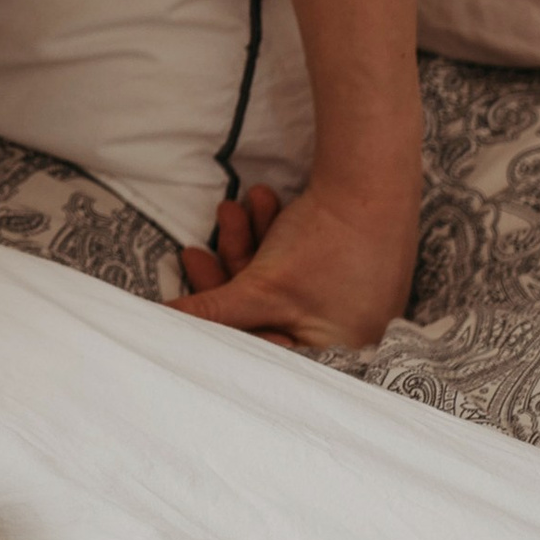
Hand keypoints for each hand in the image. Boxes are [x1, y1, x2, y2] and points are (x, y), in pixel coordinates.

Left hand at [174, 180, 418, 353]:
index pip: (261, 351)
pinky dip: (275, 235)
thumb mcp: (259, 288)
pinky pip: (297, 261)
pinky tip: (261, 200)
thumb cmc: (324, 249)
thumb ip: (212, 312)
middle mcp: (344, 334)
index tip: (190, 301)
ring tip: (230, 207)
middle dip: (227, 274)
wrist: (372, 184)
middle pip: (265, 314)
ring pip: (277, 280)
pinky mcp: (347, 267)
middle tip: (193, 251)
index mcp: (332, 355)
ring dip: (247, 244)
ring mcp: (348, 300)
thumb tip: (167, 326)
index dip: (221, 326)